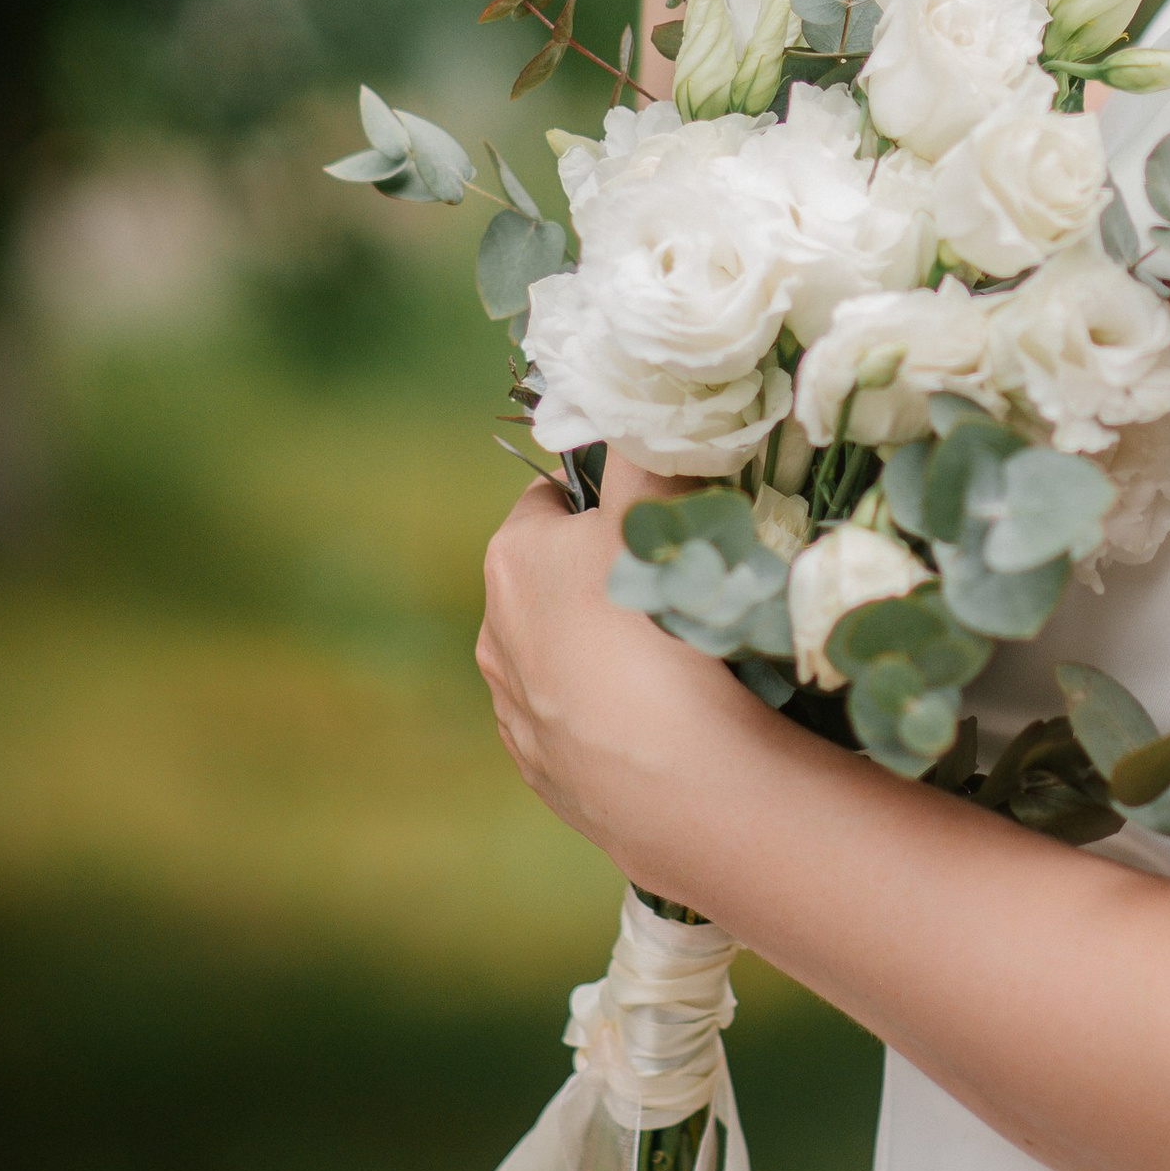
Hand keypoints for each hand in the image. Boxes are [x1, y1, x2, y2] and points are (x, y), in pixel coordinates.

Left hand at [477, 477, 765, 864]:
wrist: (667, 774)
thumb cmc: (652, 618)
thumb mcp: (652, 508)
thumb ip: (642, 448)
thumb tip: (640, 396)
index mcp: (511, 558)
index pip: (551, 499)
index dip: (605, 500)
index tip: (656, 516)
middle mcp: (492, 632)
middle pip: (555, 577)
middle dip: (606, 574)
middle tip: (676, 583)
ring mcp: (513, 710)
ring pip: (563, 653)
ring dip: (607, 646)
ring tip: (676, 659)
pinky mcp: (543, 773)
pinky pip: (576, 721)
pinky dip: (609, 713)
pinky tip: (658, 717)